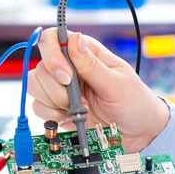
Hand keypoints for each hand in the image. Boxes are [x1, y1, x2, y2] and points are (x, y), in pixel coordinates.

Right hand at [28, 28, 168, 152]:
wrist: (138, 134)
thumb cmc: (135, 103)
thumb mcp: (118, 84)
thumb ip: (93, 65)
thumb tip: (74, 39)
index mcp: (86, 53)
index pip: (54, 39)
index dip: (52, 55)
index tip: (67, 77)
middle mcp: (70, 68)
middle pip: (41, 66)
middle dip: (57, 88)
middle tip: (80, 101)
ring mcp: (61, 88)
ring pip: (35, 86)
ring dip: (55, 102)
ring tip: (79, 110)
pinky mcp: (57, 108)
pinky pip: (38, 107)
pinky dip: (52, 116)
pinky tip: (71, 118)